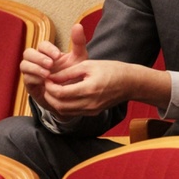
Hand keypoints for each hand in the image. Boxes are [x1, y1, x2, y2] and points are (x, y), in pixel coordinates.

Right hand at [20, 24, 88, 117]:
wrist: (73, 93)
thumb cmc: (74, 72)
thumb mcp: (79, 58)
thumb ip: (78, 42)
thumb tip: (78, 25)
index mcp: (48, 53)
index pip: (42, 45)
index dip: (48, 49)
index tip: (58, 55)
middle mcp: (38, 61)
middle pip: (28, 53)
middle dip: (38, 57)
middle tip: (50, 64)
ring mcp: (32, 72)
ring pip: (24, 65)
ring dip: (34, 68)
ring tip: (48, 74)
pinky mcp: (31, 84)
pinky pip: (26, 79)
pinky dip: (34, 79)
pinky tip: (45, 82)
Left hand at [44, 59, 171, 117]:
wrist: (131, 83)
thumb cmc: (112, 70)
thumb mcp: (89, 65)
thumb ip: (68, 72)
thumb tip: (51, 77)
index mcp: (89, 89)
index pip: (60, 93)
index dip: (49, 87)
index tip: (47, 78)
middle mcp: (89, 103)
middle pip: (59, 105)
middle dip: (49, 96)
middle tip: (47, 85)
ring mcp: (92, 110)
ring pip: (64, 111)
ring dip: (55, 102)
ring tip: (54, 90)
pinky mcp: (93, 113)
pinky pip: (73, 112)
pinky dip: (64, 105)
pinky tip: (64, 95)